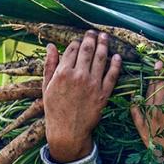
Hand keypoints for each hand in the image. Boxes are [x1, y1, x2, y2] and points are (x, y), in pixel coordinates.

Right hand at [41, 30, 121, 163]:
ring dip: (104, 45)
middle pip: (87, 50)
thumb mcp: (46, 86)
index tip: (78, 40)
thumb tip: (50, 46)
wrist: (67, 130)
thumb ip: (49, 65)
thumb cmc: (54, 109)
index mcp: (63, 73)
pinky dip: (116, 65)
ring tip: (105, 37)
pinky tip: (117, 56)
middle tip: (93, 32)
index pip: (72, 50)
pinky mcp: (103, 94)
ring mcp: (92, 85)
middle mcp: (79, 76)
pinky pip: (112, 76)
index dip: (76, 42)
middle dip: (91, 38)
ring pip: (101, 59)